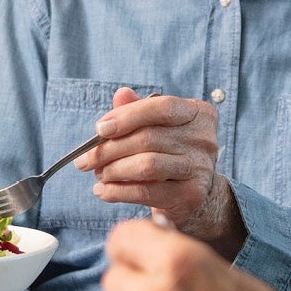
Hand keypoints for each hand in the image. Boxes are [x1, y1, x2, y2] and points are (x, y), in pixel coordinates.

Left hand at [75, 88, 242, 249]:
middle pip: (148, 138)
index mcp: (198, 113)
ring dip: (113, 170)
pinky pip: (146, 192)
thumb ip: (139, 110)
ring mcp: (200, 168)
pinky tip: (103, 191)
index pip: (161, 107)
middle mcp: (204, 139)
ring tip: (98, 174)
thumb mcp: (157, 127)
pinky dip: (118, 192)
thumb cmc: (170, 153)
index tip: (99, 128)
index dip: (127, 116)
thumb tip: (121, 94)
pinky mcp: (190, 195)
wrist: (195, 192)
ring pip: (146, 166)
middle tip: (86, 159)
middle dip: (109, 149)